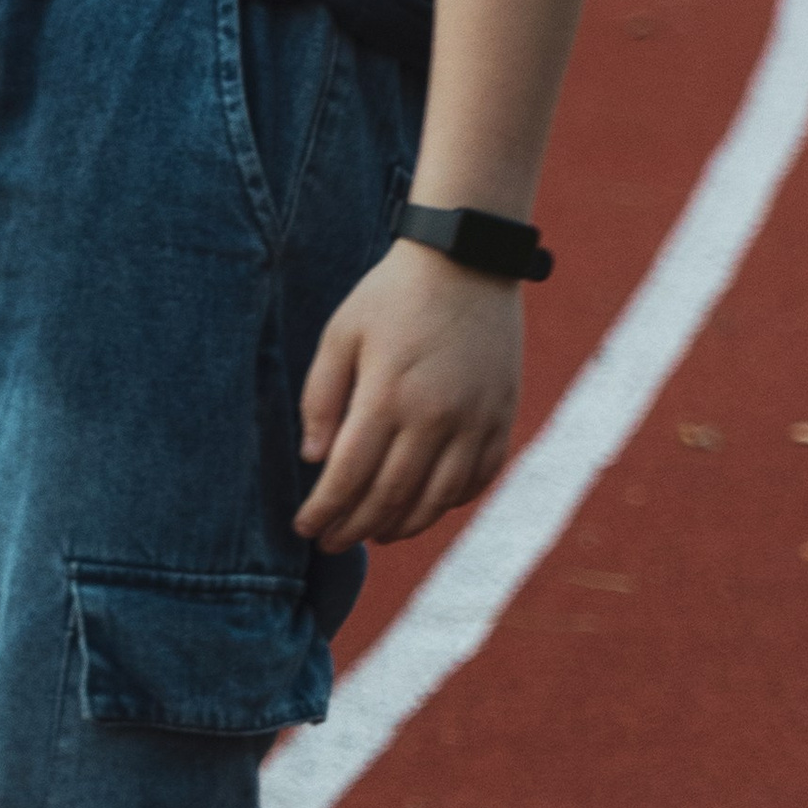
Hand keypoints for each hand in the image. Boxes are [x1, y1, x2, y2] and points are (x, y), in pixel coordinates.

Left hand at [295, 242, 521, 549]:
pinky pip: (478, 478)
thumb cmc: (390, 297)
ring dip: (402, 526)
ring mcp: (476, 421)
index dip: (325, 510)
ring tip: (374, 535)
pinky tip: (425, 508)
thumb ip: (322, 399)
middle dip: (355, 528)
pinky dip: (450, 503)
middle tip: (331, 545)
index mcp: (388, 397)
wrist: (466, 263)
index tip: (304, 528)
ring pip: (437, 499)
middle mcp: (436, 418)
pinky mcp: (502, 417)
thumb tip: (314, 460)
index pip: (349, 476)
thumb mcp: (340, 335)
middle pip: (391, 497)